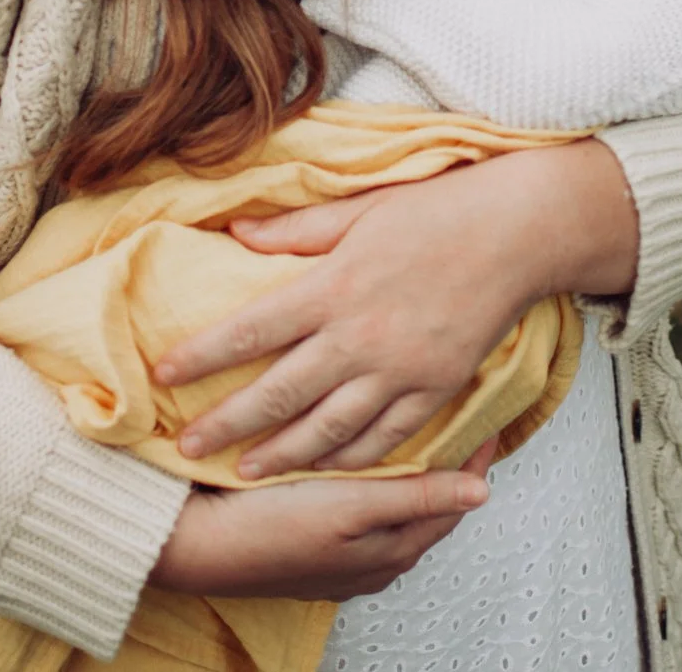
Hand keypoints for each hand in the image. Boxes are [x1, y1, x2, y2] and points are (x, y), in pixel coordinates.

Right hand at [148, 442, 496, 599]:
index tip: (487, 423)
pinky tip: (354, 455)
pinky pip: (353, 505)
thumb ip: (415, 499)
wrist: (195, 544)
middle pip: (422, 506)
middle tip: (455, 420)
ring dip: (402, 471)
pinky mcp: (306, 538)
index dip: (470, 461)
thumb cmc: (272, 527)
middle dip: (441, 466)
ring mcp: (337, 552)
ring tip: (413, 430)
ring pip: (388, 506)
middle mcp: (369, 558)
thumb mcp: (351, 511)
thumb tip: (483, 492)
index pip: (448, 504)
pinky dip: (365, 477)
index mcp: (388, 553)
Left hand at [152, 143, 636, 477]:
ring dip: (283, 454)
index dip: (204, 355)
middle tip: (187, 448)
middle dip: (228, 424)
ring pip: (330, 428)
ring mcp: (401, 369)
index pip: (253, 329)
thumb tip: (238, 235)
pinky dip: (352, 458)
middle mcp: (362, 336)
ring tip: (245, 472)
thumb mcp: (360, 209)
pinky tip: (325, 468)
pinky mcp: (437, 387)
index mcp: (335, 286)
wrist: (517, 233)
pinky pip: (388, 436)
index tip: (164, 375)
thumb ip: (297, 229)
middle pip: (281, 392)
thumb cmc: (439, 212)